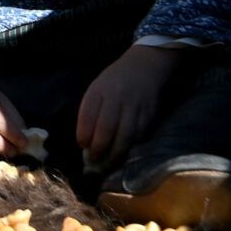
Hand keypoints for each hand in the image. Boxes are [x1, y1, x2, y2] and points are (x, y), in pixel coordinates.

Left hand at [76, 44, 181, 167]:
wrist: (143, 68)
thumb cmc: (114, 82)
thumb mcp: (97, 89)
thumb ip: (90, 112)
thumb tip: (85, 142)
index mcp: (99, 90)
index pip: (88, 115)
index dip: (84, 134)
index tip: (82, 145)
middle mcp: (116, 97)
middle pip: (106, 128)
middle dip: (99, 148)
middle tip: (94, 160)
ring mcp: (134, 106)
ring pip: (125, 135)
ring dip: (115, 153)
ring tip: (108, 162)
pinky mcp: (149, 114)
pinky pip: (139, 136)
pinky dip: (130, 147)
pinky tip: (124, 153)